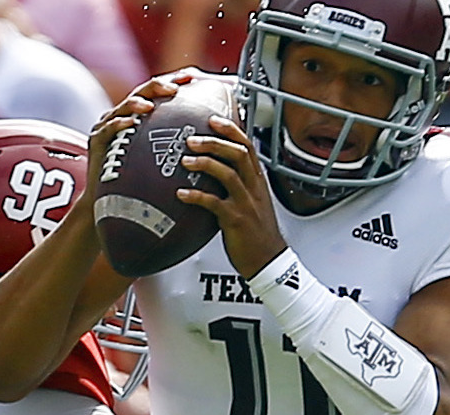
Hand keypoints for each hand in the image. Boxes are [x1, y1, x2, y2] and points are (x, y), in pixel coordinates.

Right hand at [84, 73, 191, 212]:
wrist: (109, 204)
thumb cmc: (140, 185)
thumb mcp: (162, 159)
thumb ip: (178, 145)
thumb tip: (211, 138)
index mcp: (140, 116)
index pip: (158, 92)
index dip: (173, 81)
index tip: (192, 77)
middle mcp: (124, 116)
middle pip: (142, 92)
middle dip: (158, 86)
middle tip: (174, 88)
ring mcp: (108, 126)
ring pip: (124, 106)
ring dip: (138, 103)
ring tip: (149, 105)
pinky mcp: (96, 140)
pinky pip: (109, 129)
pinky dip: (119, 123)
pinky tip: (130, 123)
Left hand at [179, 114, 288, 278]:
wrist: (268, 260)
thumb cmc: (255, 232)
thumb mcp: (250, 201)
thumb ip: (235, 184)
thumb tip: (212, 171)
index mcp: (257, 180)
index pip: (247, 146)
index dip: (230, 130)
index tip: (212, 119)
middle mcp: (253, 187)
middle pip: (238, 153)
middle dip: (215, 141)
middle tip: (191, 138)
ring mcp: (245, 203)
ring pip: (228, 174)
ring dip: (205, 164)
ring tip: (185, 161)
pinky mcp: (235, 220)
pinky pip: (214, 203)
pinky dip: (196, 197)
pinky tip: (181, 194)